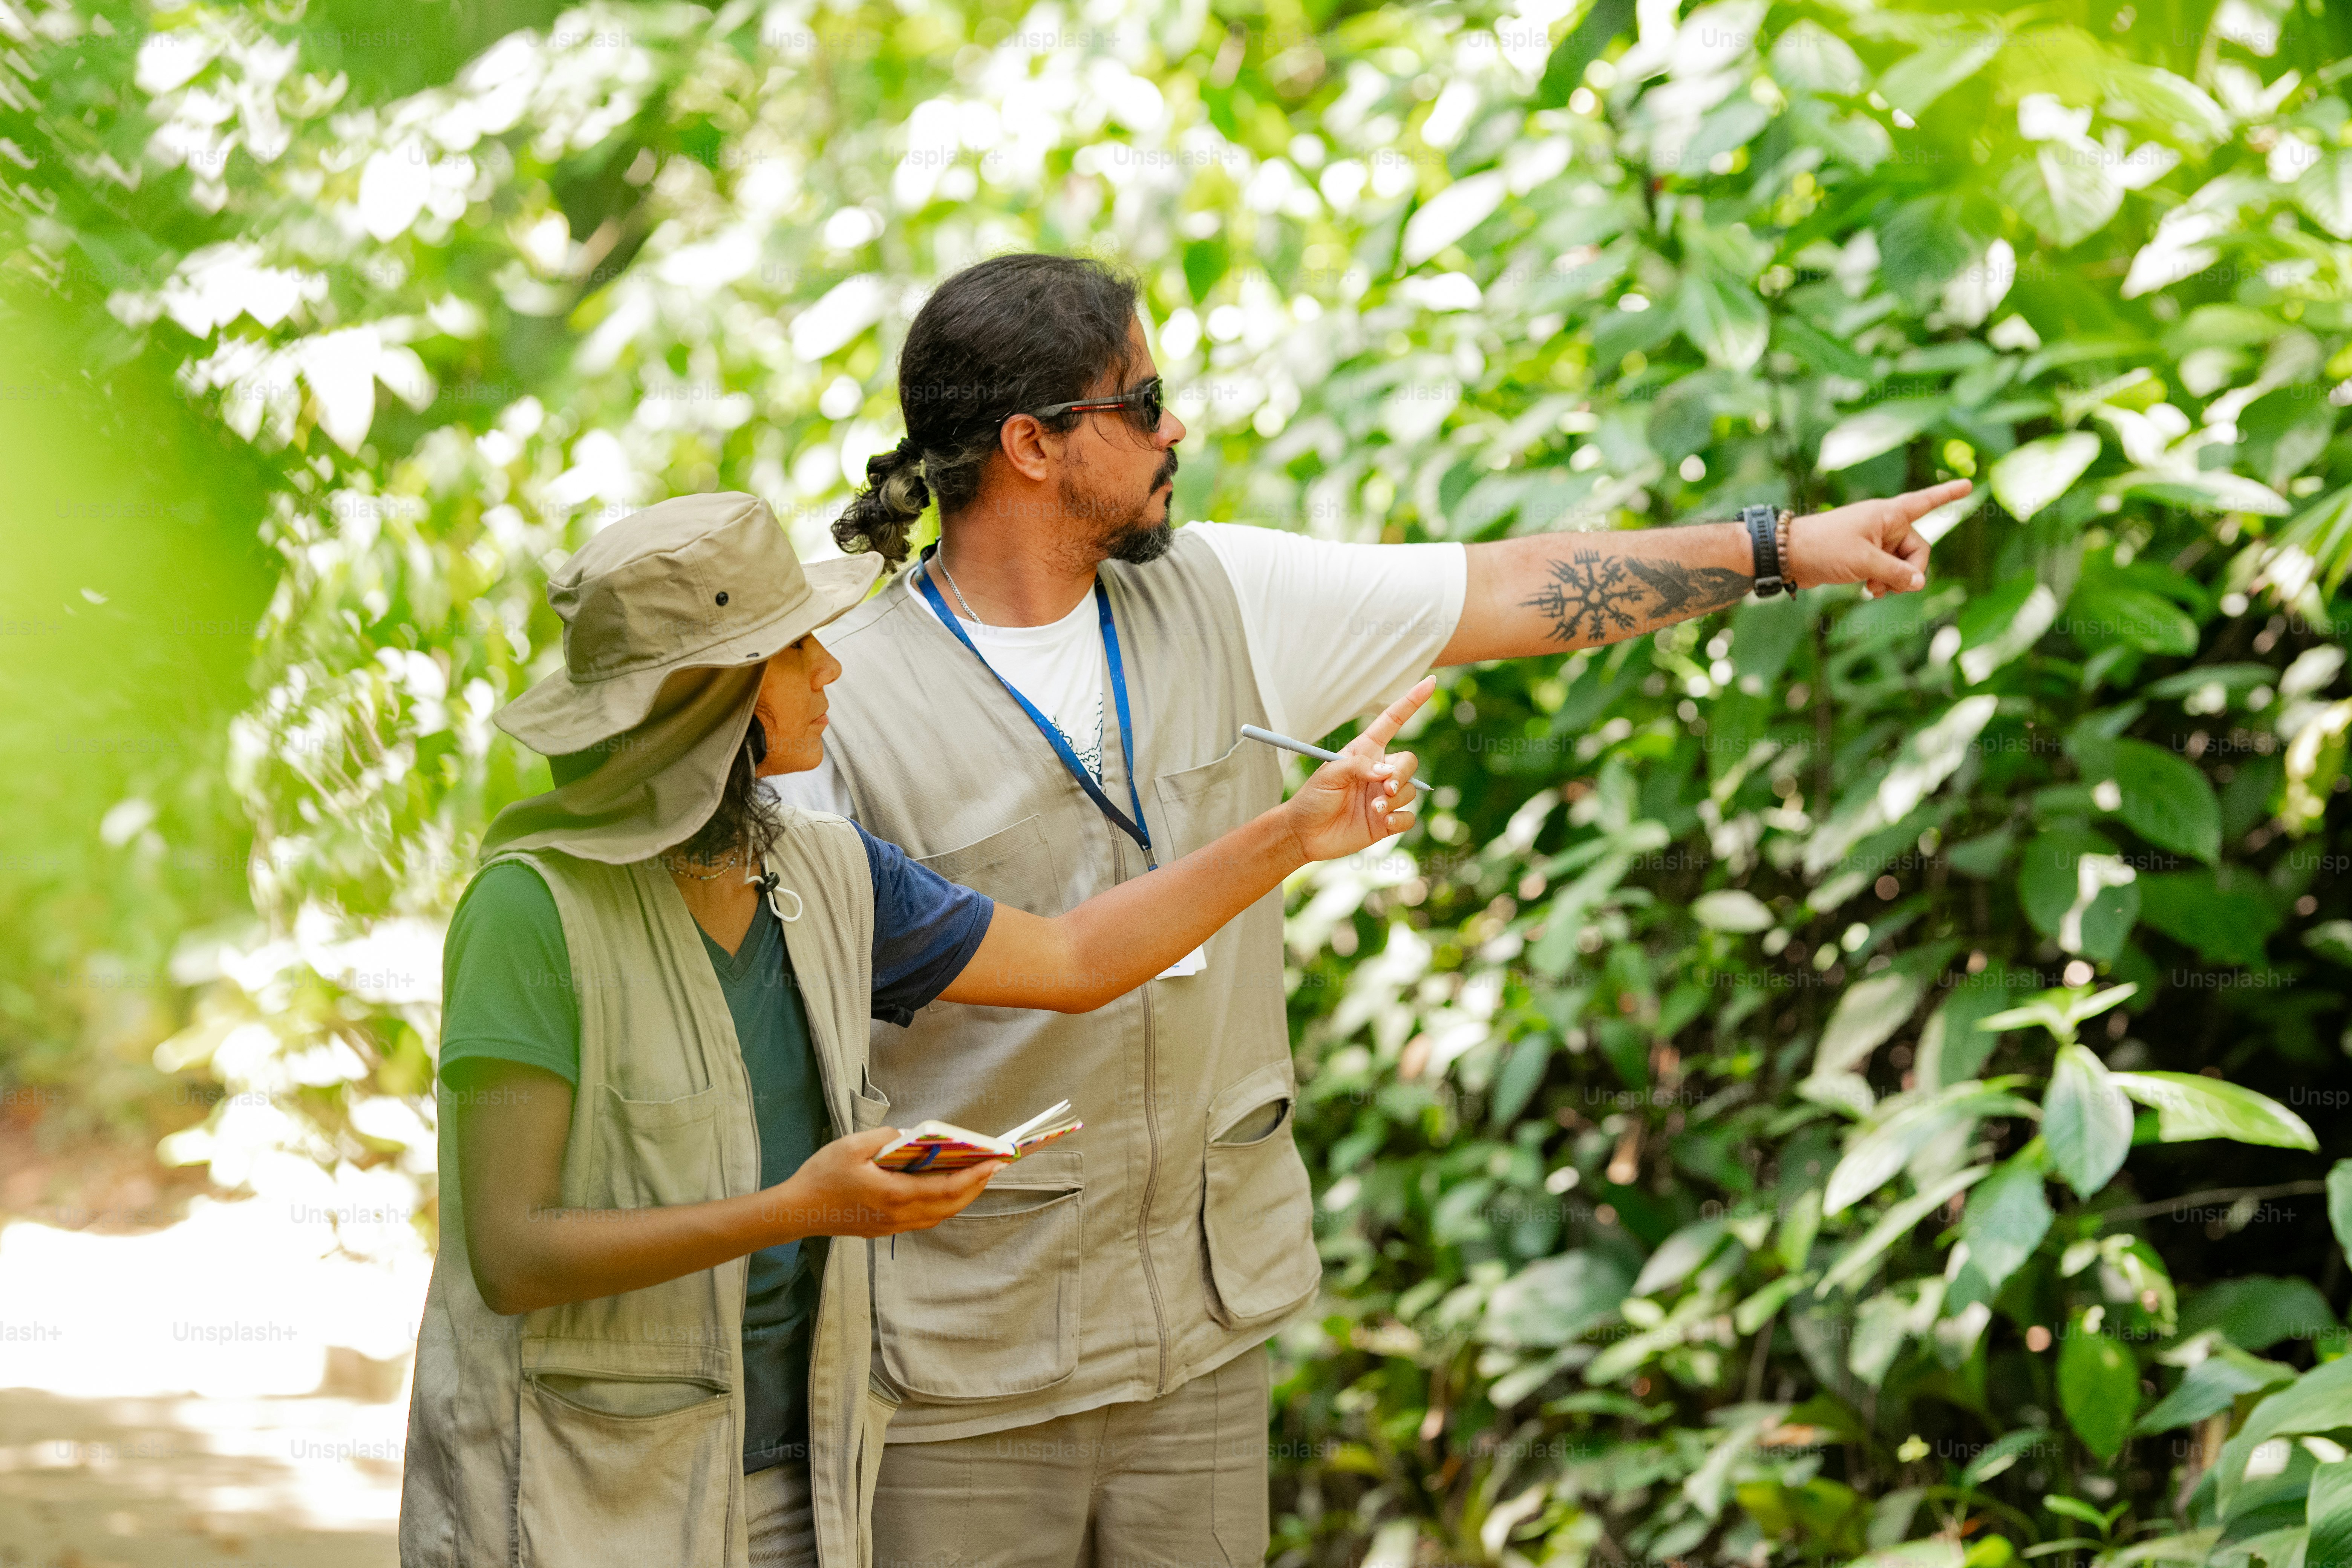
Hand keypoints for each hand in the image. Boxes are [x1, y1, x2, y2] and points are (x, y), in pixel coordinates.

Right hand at [756, 1127, 1007, 1240]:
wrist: (798, 1210)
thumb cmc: (823, 1175)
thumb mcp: (854, 1144)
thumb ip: (887, 1137)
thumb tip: (912, 1136)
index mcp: (895, 1194)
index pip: (947, 1188)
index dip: (976, 1176)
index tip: (996, 1161)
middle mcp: (899, 1215)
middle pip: (950, 1205)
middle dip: (976, 1186)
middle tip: (994, 1166)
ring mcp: (893, 1226)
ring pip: (940, 1215)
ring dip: (961, 1197)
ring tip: (974, 1175)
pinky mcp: (886, 1229)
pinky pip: (925, 1219)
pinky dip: (942, 1204)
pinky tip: (944, 1189)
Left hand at [1280, 676, 1432, 862]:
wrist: (1305, 834)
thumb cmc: (1313, 798)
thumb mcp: (1330, 774)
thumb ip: (1359, 766)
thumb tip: (1386, 772)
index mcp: (1365, 751)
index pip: (1393, 721)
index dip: (1411, 701)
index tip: (1430, 681)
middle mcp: (1379, 771)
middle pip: (1409, 762)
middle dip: (1401, 774)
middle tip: (1385, 788)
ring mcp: (1385, 796)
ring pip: (1411, 790)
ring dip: (1395, 799)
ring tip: (1373, 810)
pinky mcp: (1387, 821)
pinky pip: (1409, 817)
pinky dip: (1399, 819)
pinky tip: (1382, 823)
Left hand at [1785, 479, 1966, 596]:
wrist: (1789, 555)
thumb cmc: (1825, 548)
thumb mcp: (1864, 561)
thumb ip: (1896, 573)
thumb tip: (1919, 584)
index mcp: (1888, 514)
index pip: (1925, 501)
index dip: (1947, 494)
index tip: (1969, 484)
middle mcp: (1884, 524)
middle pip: (1917, 549)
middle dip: (1908, 571)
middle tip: (1890, 586)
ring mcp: (1874, 540)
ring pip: (1902, 564)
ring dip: (1894, 580)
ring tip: (1874, 590)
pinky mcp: (1864, 555)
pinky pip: (1887, 570)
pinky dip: (1883, 581)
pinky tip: (1869, 590)